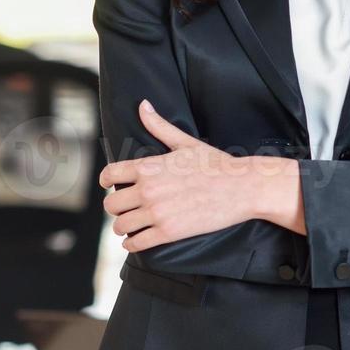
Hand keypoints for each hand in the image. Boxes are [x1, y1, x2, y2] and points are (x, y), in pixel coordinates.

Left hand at [99, 100, 271, 251]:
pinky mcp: (168, 232)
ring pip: (120, 226)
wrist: (243, 187)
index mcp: (149, 167)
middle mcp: (148, 190)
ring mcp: (157, 213)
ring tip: (133, 225)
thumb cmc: (217, 164)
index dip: (106, 182)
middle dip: (117, 207)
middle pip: (111, 205)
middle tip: (129, 208)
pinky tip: (139, 240)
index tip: (112, 186)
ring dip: (123, 227)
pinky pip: (136, 243)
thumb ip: (160, 126)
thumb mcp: (186, 143)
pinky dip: (133, 244)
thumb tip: (143, 105)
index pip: (109, 175)